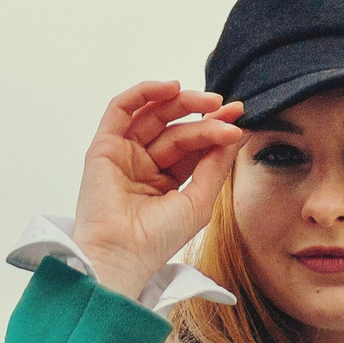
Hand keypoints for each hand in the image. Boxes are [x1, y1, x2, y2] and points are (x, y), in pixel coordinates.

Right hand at [70, 81, 245, 299]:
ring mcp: (123, 154)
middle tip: (229, 110)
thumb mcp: (199, 200)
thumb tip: (234, 134)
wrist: (123, 254)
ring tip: (210, 100)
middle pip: (177, 129)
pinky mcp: (103, 147)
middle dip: (205, 116)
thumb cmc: (159, 239)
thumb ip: (215, 166)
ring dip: (182, 102)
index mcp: (166, 181)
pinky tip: (171, 88)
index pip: (194, 147)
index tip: (240, 119)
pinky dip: (144, 93)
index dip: (216, 130)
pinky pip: (121, 110)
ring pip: (154, 116)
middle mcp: (144, 165)